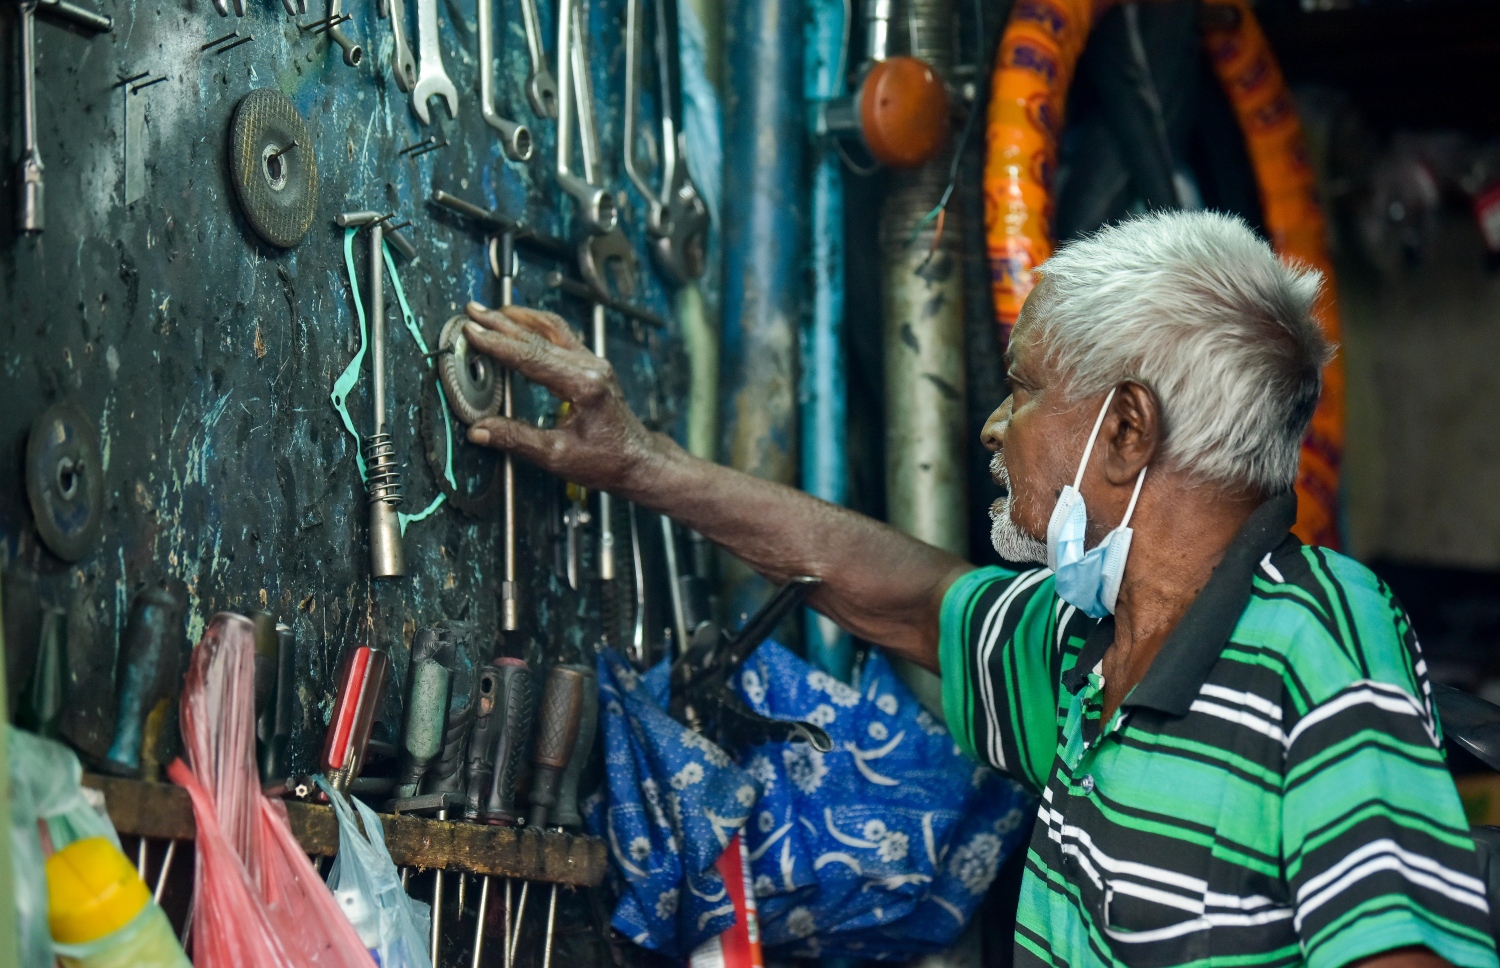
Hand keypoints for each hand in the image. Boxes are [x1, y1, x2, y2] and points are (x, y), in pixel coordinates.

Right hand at [459, 301, 667, 494]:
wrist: (638, 462)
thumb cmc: (608, 461)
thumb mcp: (557, 456)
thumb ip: (517, 440)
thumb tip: (480, 431)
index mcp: (583, 385)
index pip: (531, 356)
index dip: (497, 343)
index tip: (473, 331)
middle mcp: (591, 367)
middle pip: (539, 335)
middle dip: (502, 322)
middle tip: (473, 311)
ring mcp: (594, 363)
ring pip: (553, 329)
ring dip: (520, 317)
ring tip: (492, 311)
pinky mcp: (593, 366)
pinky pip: (562, 336)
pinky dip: (537, 325)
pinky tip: (522, 322)